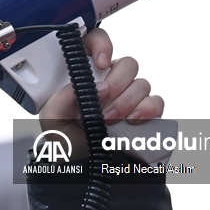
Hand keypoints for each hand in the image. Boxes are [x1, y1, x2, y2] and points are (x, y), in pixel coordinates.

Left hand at [39, 28, 163, 158]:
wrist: (87, 167)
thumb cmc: (70, 140)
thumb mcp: (53, 120)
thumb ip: (59, 101)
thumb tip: (76, 88)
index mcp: (87, 75)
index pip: (97, 43)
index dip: (102, 45)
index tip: (100, 63)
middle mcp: (111, 81)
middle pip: (127, 63)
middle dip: (116, 82)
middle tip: (102, 100)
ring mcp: (131, 96)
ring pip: (142, 83)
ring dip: (126, 101)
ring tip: (109, 120)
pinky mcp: (148, 113)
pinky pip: (156, 102)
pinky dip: (147, 110)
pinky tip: (132, 121)